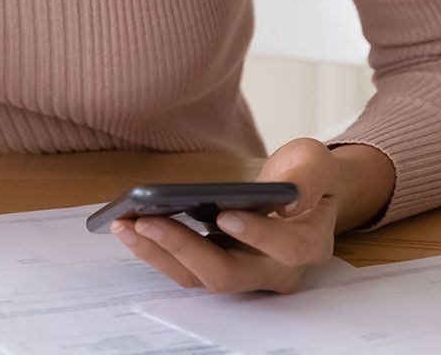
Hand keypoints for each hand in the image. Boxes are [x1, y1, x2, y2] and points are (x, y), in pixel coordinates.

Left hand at [111, 138, 390, 294]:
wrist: (298, 193)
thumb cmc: (305, 175)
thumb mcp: (315, 163)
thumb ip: (308, 177)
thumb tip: (289, 198)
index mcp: (310, 244)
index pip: (287, 249)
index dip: (257, 235)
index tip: (225, 215)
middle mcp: (277, 272)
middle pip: (229, 274)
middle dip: (184, 248)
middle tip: (146, 219)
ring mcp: (245, 276)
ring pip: (199, 278)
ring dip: (159, 253)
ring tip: (125, 223)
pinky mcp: (219, 270)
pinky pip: (185, 270)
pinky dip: (156, 250)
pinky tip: (129, 226)